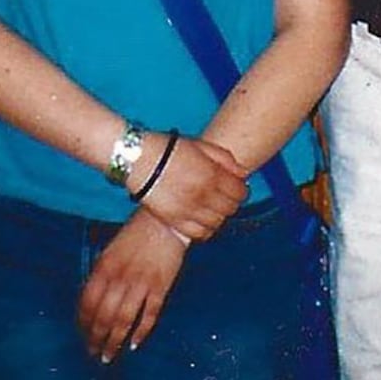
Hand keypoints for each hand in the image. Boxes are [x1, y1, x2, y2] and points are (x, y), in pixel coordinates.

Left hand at [77, 211, 188, 361]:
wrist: (165, 222)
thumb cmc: (136, 234)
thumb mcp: (110, 250)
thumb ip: (101, 274)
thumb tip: (92, 300)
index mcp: (104, 267)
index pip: (87, 303)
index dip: (83, 323)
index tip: (82, 335)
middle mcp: (119, 278)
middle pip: (103, 316)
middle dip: (96, 338)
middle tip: (94, 352)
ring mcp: (140, 284)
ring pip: (123, 321)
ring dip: (114, 341)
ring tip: (109, 355)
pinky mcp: (160, 288)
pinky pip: (148, 316)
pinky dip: (140, 332)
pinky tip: (134, 344)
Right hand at [127, 132, 246, 240]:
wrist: (137, 158)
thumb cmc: (167, 148)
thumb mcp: (199, 145)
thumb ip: (224, 158)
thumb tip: (243, 173)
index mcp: (211, 174)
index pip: (240, 193)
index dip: (240, 190)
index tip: (235, 188)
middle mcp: (203, 194)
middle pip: (231, 209)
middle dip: (230, 202)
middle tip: (221, 197)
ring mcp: (189, 209)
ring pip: (217, 223)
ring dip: (218, 216)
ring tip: (209, 207)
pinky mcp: (175, 221)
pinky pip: (199, 234)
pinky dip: (205, 230)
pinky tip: (200, 220)